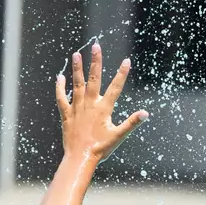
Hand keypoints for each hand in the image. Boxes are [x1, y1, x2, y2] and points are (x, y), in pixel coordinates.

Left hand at [56, 43, 147, 162]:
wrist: (80, 158)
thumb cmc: (101, 148)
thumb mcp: (119, 136)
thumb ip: (132, 123)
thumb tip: (145, 113)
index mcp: (104, 108)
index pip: (115, 87)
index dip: (122, 74)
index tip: (126, 61)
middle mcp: (90, 104)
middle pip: (94, 79)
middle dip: (96, 62)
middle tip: (96, 46)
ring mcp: (77, 108)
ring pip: (77, 84)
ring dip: (77, 69)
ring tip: (76, 54)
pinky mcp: (66, 114)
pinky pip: (61, 98)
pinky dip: (60, 88)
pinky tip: (60, 77)